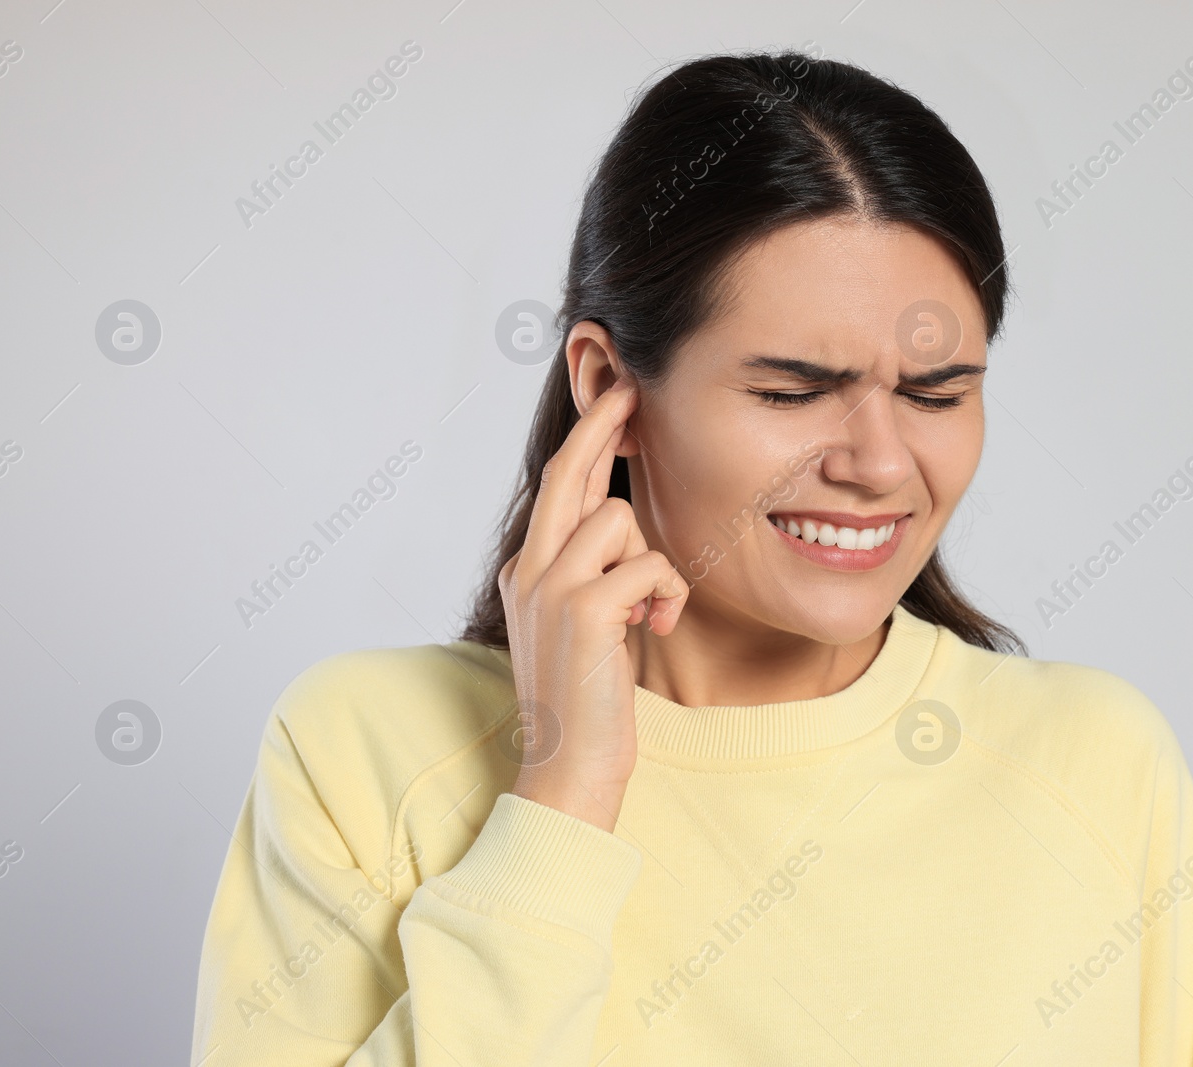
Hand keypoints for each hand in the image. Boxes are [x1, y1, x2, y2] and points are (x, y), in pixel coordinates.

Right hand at [497, 377, 687, 832]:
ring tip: (651, 610)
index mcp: (525, 572)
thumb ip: (594, 575)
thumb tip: (625, 530)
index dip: (586, 437)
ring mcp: (550, 587)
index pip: (556, 487)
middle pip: (567, 471)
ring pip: (618, 518)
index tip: (614, 399)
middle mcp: (528, 570)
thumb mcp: (584, 627)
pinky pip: (648, 564)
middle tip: (631, 389)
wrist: (568, 771)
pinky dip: (667, 592)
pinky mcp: (584, 610)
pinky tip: (658, 625)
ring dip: (652, 560)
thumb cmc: (587, 704)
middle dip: (603, 423)